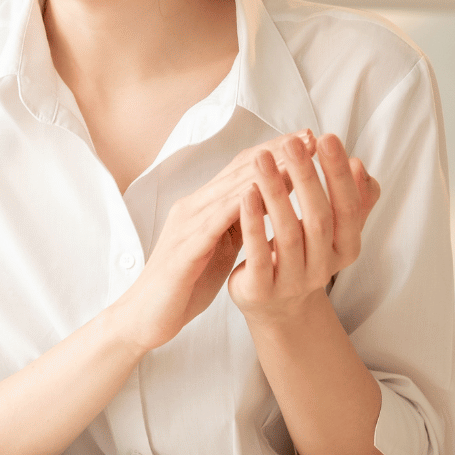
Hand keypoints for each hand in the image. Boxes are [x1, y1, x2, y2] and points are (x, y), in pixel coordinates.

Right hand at [113, 130, 315, 353]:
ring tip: (294, 159)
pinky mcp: (183, 251)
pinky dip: (236, 207)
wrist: (147, 315)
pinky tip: (258, 197)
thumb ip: (235, 224)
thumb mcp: (218, 247)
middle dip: (275, 154)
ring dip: (263, 173)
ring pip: (228, 192)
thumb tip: (266, 206)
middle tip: (307, 138)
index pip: (240, 170)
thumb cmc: (185, 283)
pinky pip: (212, 224)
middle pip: (237, 172)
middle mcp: (192, 208)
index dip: (273, 153)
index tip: (306, 142)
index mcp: (202, 207)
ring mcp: (185, 227)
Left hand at [227, 133, 380, 320]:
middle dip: (307, 178)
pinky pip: (258, 254)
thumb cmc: (301, 255)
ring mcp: (293, 281)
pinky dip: (252, 222)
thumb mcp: (330, 232)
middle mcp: (324, 266)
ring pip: (288, 234)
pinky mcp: (263, 290)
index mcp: (345, 248)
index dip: (338, 174)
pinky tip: (245, 193)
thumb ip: (349, 201)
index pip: (348, 207)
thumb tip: (360, 166)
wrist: (275, 308)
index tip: (326, 139)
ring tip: (261, 160)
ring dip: (275, 193)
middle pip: (320, 218)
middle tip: (293, 143)